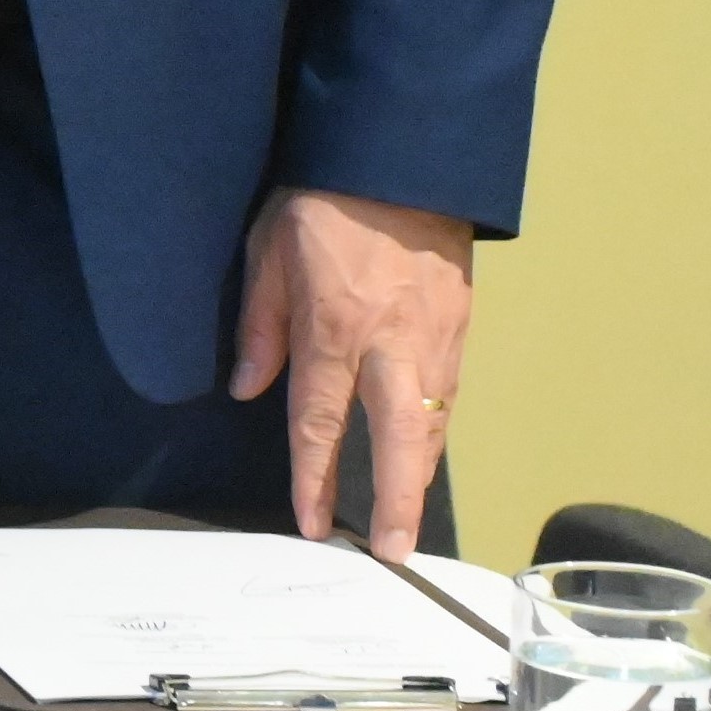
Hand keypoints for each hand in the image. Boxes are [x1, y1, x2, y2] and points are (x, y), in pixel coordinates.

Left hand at [228, 187, 474, 558]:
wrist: (402, 157)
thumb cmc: (321, 199)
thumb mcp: (267, 251)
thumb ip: (261, 325)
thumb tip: (249, 390)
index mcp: (333, 328)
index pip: (320, 421)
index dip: (314, 477)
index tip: (312, 523)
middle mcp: (390, 344)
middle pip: (398, 440)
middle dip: (398, 501)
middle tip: (397, 553)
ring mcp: (435, 337)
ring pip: (432, 422)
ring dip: (421, 473)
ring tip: (410, 517)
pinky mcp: (462, 323)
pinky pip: (448, 391)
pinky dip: (438, 430)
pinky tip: (426, 450)